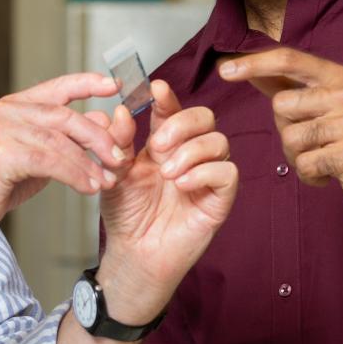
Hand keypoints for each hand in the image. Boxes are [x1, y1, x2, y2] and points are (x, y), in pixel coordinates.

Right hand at [0, 73, 125, 236]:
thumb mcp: (37, 157)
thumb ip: (65, 139)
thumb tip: (102, 122)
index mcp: (12, 106)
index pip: (56, 88)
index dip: (87, 83)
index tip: (114, 85)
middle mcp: (4, 112)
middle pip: (64, 116)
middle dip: (97, 138)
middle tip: (118, 158)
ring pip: (58, 141)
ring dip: (88, 163)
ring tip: (105, 180)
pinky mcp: (0, 155)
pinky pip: (49, 162)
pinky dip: (74, 174)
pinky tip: (86, 187)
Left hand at [96, 81, 237, 325]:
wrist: (134, 254)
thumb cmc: (127, 215)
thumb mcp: (115, 174)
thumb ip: (116, 143)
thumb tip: (116, 112)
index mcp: (163, 144)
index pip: (172, 110)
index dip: (167, 97)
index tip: (155, 90)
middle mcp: (188, 154)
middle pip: (204, 117)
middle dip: (182, 123)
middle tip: (158, 144)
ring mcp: (206, 175)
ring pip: (219, 141)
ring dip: (191, 151)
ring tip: (167, 173)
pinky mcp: (219, 198)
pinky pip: (227, 172)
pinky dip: (205, 172)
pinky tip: (182, 184)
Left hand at [218, 47, 342, 219]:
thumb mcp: (325, 104)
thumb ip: (289, 86)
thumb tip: (249, 69)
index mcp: (337, 76)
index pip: (288, 60)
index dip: (253, 63)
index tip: (223, 69)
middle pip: (281, 106)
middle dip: (287, 129)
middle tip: (313, 141)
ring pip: (290, 139)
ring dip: (298, 157)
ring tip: (323, 157)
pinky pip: (305, 164)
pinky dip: (311, 175)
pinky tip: (330, 173)